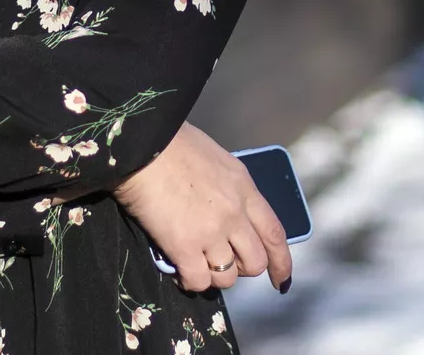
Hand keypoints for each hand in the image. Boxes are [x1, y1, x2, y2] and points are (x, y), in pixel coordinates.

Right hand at [112, 123, 291, 293]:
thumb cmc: (172, 143)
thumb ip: (228, 187)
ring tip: (196, 264)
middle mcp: (234, 213)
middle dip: (242, 269)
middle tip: (222, 263)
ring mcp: (211, 232)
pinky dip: (190, 281)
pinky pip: (197, 281)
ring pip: (227, 277)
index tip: (280, 279)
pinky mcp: (184, 246)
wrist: (143, 145)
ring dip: (213, 276)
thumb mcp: (216, 159)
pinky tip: (179, 271)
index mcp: (244, 188)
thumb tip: (224, 207)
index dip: (281, 261)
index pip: (274, 234)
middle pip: (255, 261)